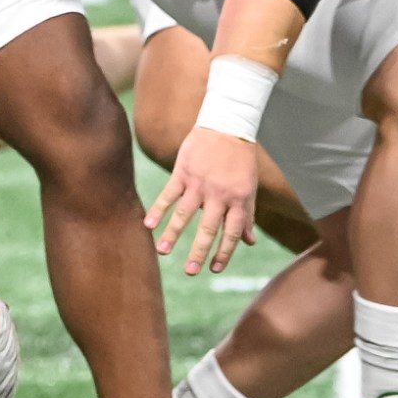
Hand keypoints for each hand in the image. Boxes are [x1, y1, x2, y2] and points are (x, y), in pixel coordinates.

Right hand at [145, 126, 260, 275]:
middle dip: (199, 251)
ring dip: (173, 234)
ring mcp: (199, 184)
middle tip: (190, 271)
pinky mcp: (183, 172)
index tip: (214, 269)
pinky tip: (148, 224)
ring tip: (162, 252)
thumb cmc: (240, 160)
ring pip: (185, 214)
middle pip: (208, 228)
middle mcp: (219, 195)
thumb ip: (247, 215)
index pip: (231, 232)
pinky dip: (158, 209)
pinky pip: (169, 194)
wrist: (227, 125)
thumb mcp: (249, 188)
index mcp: (238, 200)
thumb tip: (249, 242)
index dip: (224, 252)